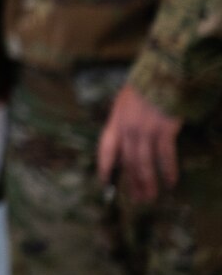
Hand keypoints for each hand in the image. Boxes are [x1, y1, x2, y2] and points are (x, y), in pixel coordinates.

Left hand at [96, 84, 180, 204]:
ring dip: (147, 182)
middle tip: (137, 200)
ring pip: (143, 163)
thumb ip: (122, 122)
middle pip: (127, 161)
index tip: (104, 183)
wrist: (161, 74)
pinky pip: (165, 155)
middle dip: (131, 182)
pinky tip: (170, 182)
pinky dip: (168, 170)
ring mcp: (145, 130)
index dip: (104, 167)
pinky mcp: (164, 130)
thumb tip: (123, 144)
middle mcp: (127, 128)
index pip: (105, 149)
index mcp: (115, 121)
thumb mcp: (124, 103)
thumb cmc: (144, 88)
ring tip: (150, 197)